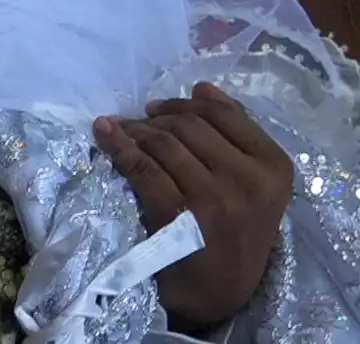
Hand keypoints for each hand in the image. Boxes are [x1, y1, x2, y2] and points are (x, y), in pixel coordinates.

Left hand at [94, 82, 292, 331]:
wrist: (217, 291)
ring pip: (164, 143)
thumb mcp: (253, 185)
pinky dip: (118, 147)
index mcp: (274, 167)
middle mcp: (248, 180)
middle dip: (156, 117)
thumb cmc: (233, 232)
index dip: (185, 104)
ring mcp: (213, 198)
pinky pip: (142, 168)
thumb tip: (203, 87)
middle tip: (136, 121)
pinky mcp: (178, 215)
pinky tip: (105, 138)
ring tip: (118, 129)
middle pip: (190, 125)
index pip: (225, 115)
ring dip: (133, 130)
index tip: (159, 107)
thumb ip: (235, 134)